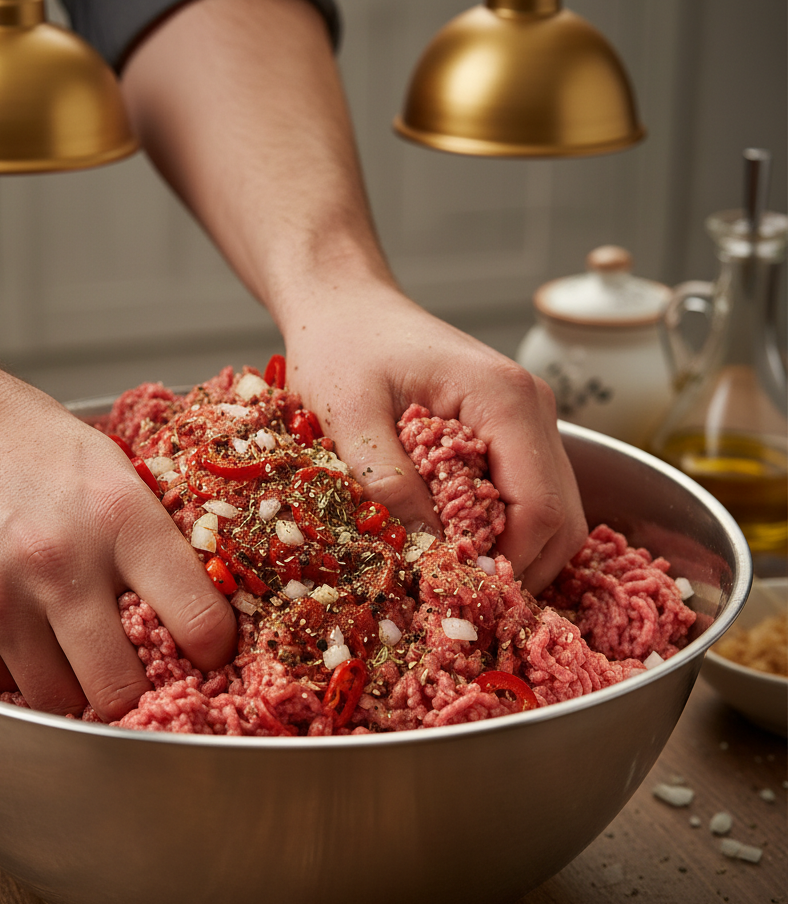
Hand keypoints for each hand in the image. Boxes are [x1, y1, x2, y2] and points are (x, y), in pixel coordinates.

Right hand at [0, 351, 235, 719]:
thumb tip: (197, 608)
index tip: (207, 652)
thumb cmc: (26, 440)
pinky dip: (16, 667)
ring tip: (72, 644)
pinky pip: (0, 683)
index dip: (211, 648)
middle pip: (121, 690)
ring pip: (59, 700)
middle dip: (135, 688)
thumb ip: (152, 538)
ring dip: (73, 684)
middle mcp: (60, 562)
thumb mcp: (111, 467)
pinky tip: (18, 623)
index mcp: (121, 516)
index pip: (196, 620)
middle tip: (135, 667)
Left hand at [283, 279, 586, 595]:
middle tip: (454, 597)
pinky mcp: (511, 431)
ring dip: (511, 553)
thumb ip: (384, 476)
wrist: (345, 306)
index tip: (456, 594)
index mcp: (505, 399)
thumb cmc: (343, 345)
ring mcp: (529, 419)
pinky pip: (527, 496)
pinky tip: (456, 543)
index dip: (507, 565)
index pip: (539, 508)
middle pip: (560, 519)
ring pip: (551, 513)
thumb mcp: (348, 412)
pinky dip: (501, 530)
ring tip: (451, 575)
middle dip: (516, 568)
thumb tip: (426, 547)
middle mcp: (534, 409)